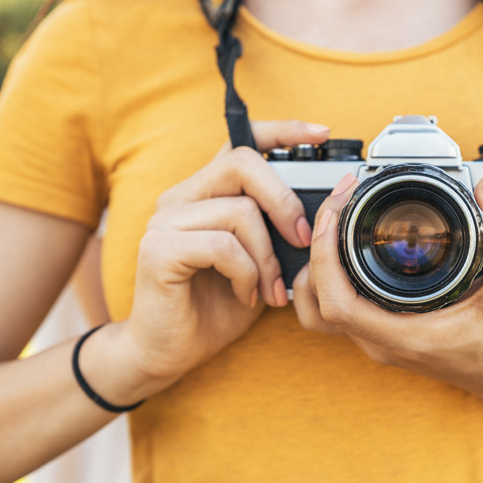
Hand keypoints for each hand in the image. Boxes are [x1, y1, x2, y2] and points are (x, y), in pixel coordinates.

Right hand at [121, 120, 330, 383]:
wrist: (171, 351)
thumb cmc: (219, 305)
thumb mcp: (262, 262)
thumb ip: (279, 232)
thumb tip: (325, 212)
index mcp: (206, 192)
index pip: (240, 142)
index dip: (282, 131)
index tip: (321, 133)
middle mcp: (182, 197)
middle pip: (242, 163)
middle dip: (284, 200)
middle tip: (303, 239)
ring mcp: (165, 221)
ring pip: (239, 211)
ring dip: (268, 256)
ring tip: (270, 289)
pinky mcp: (157, 249)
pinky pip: (222, 245)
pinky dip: (246, 273)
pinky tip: (246, 294)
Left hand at [299, 173, 482, 404]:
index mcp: (404, 336)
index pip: (337, 303)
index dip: (324, 257)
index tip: (334, 215)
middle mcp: (381, 341)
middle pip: (317, 299)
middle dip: (317, 247)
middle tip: (339, 206)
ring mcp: (375, 340)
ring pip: (317, 309)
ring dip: (316, 267)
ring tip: (333, 226)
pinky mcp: (378, 333)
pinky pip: (334, 308)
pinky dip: (328, 279)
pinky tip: (344, 253)